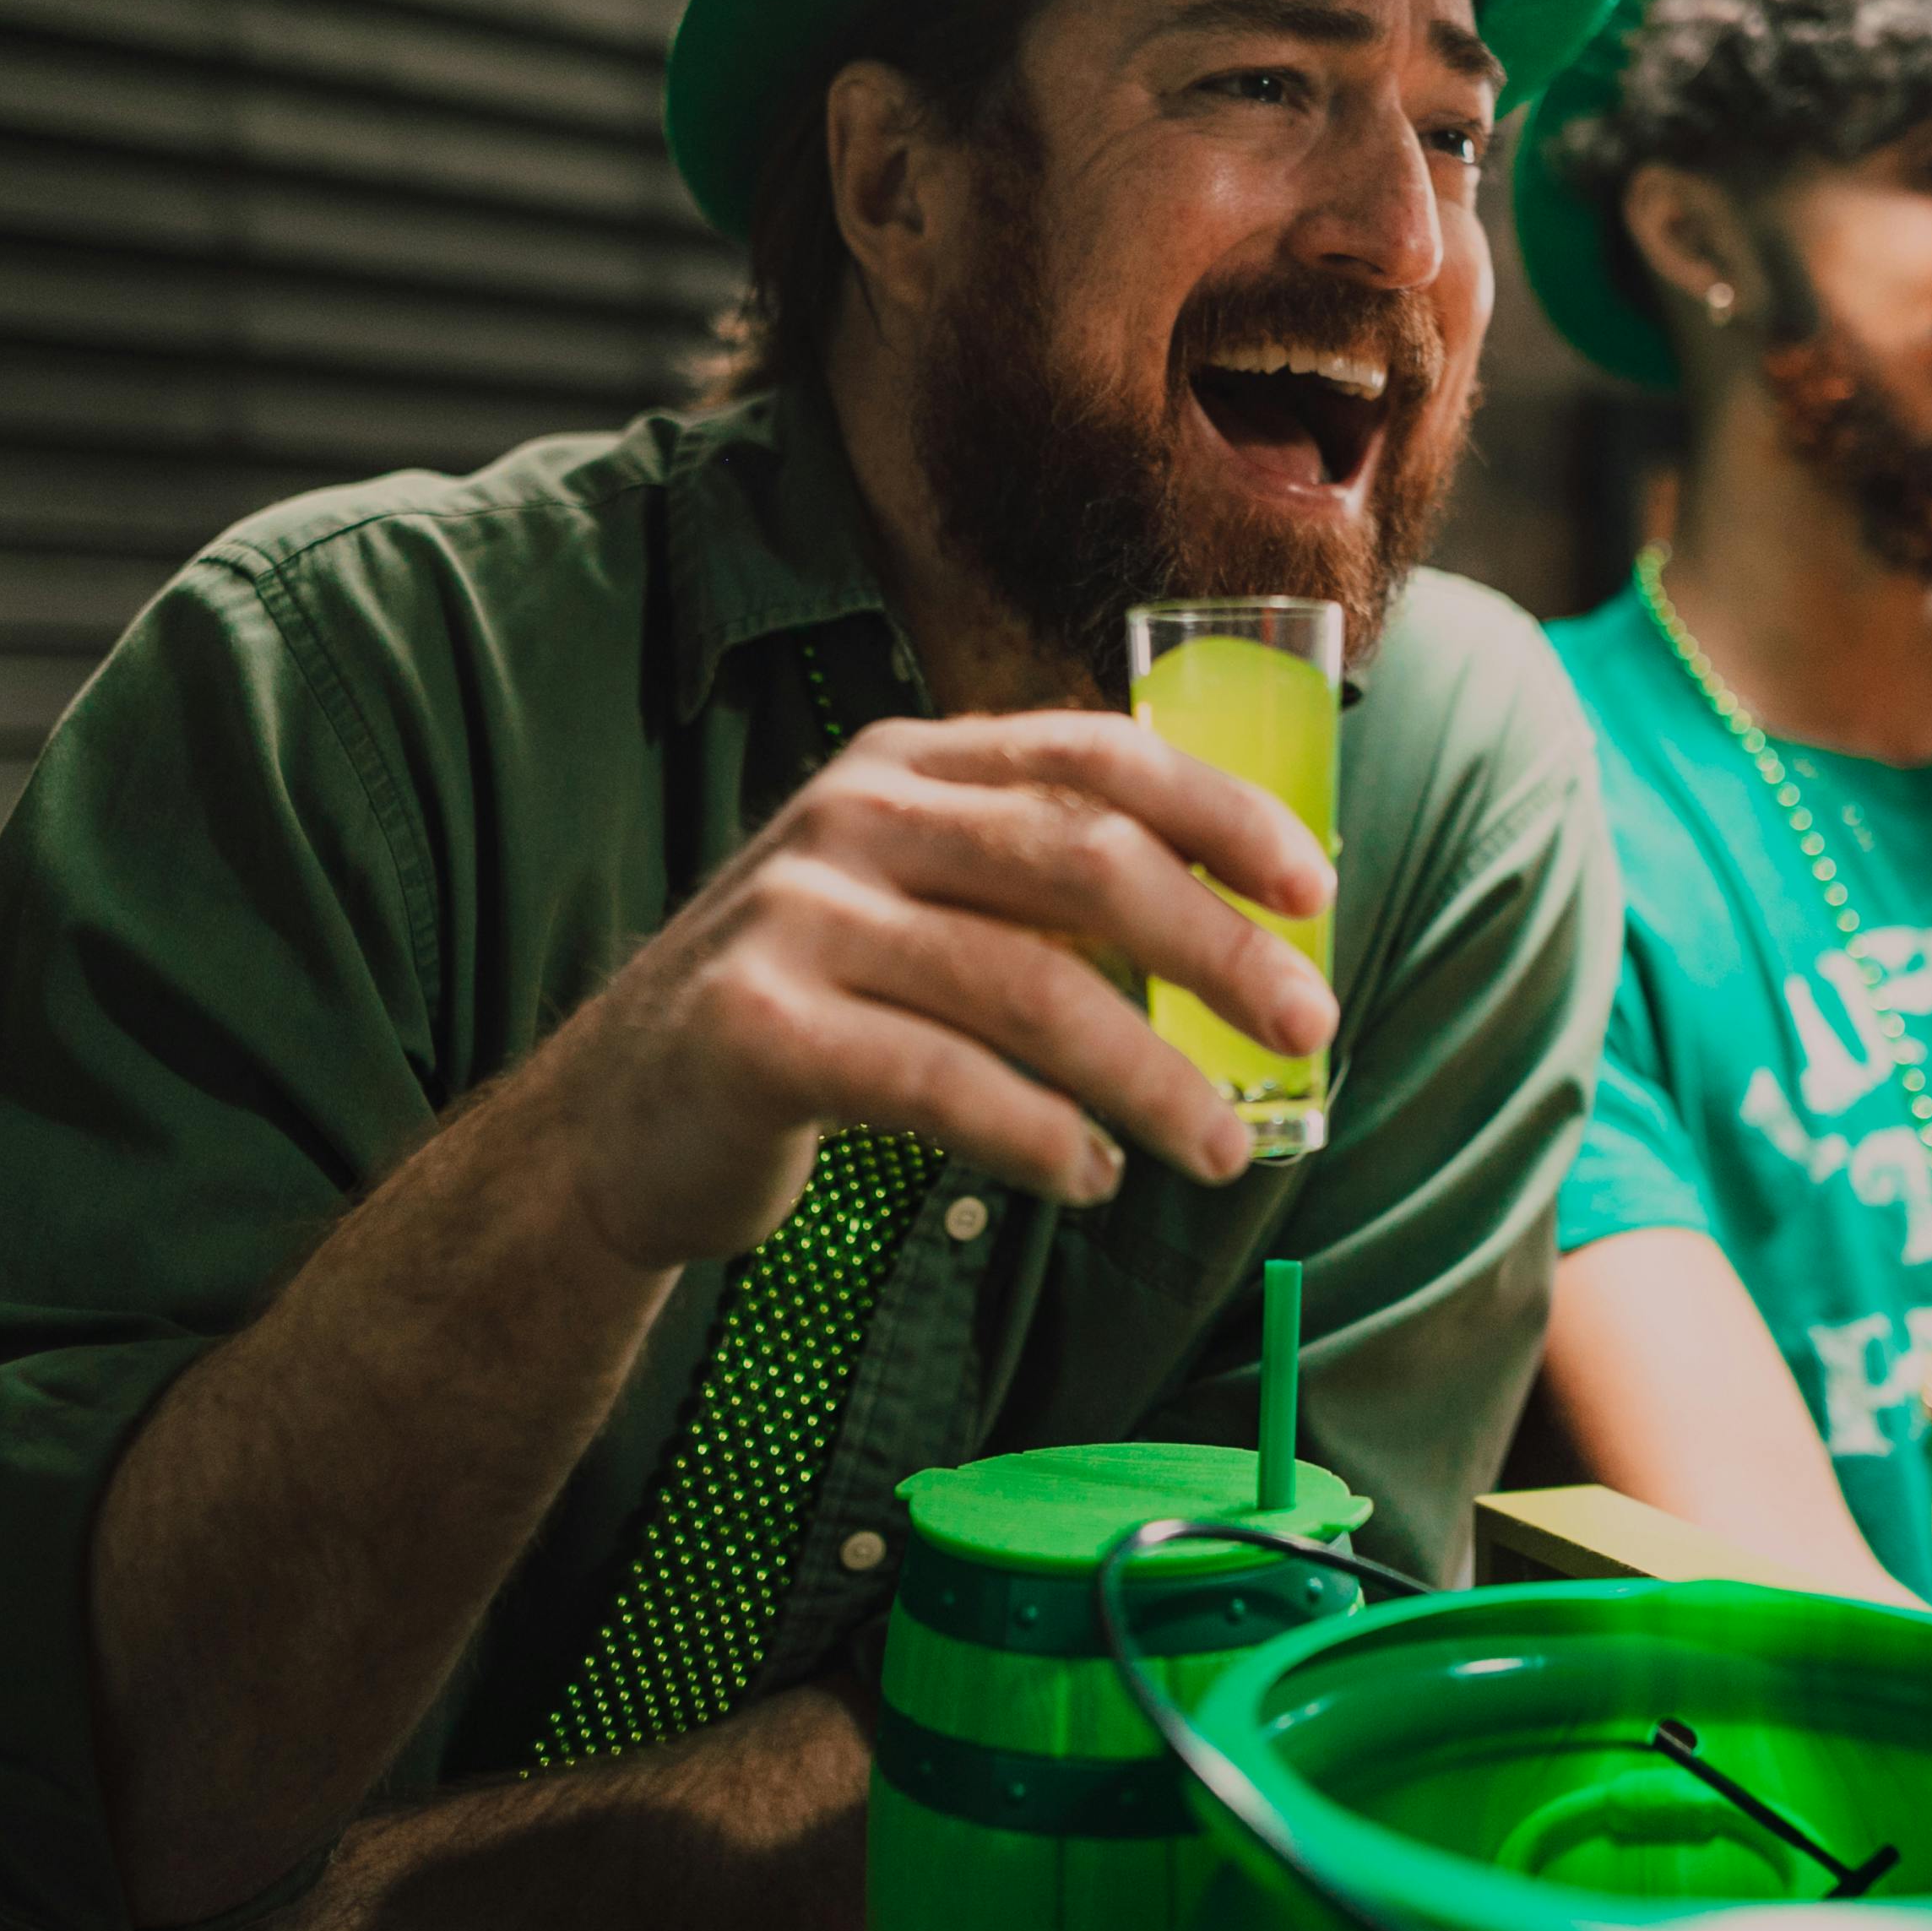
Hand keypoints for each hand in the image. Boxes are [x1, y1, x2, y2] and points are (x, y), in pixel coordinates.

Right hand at [513, 711, 1335, 1269]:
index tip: (1314, 886)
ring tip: (1218, 1150)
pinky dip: (1036, 1137)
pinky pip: (938, 1082)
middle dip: (1214, 949)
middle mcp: (852, 815)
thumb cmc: (815, 1015)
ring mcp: (796, 916)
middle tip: (1307, 1031)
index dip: (1219, 812)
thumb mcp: (919, 913)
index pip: (1093, 752)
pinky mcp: (757, 1029)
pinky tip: (1088, 1178)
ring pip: (1026, 987)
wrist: (617, 1121)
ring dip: (1148, 1079)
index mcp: (907, 765)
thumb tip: (1250, 936)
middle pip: (1079, 861)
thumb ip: (1042, 897)